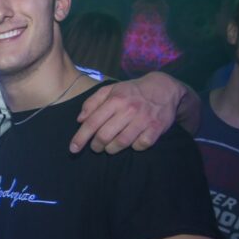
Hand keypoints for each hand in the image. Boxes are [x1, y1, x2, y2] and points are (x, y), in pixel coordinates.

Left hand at [69, 71, 183, 153]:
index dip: (80, 138)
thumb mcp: (110, 90)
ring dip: (111, 149)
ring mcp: (144, 119)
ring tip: (109, 147)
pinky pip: (141, 145)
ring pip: (121, 143)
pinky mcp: (157, 128)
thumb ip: (92, 103)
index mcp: (115, 100)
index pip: (92, 122)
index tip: (73, 149)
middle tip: (95, 147)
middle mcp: (129, 109)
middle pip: (105, 136)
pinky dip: (134, 147)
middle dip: (96, 146)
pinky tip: (131, 143)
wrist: (164, 88)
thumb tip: (80, 120)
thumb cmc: (132, 92)